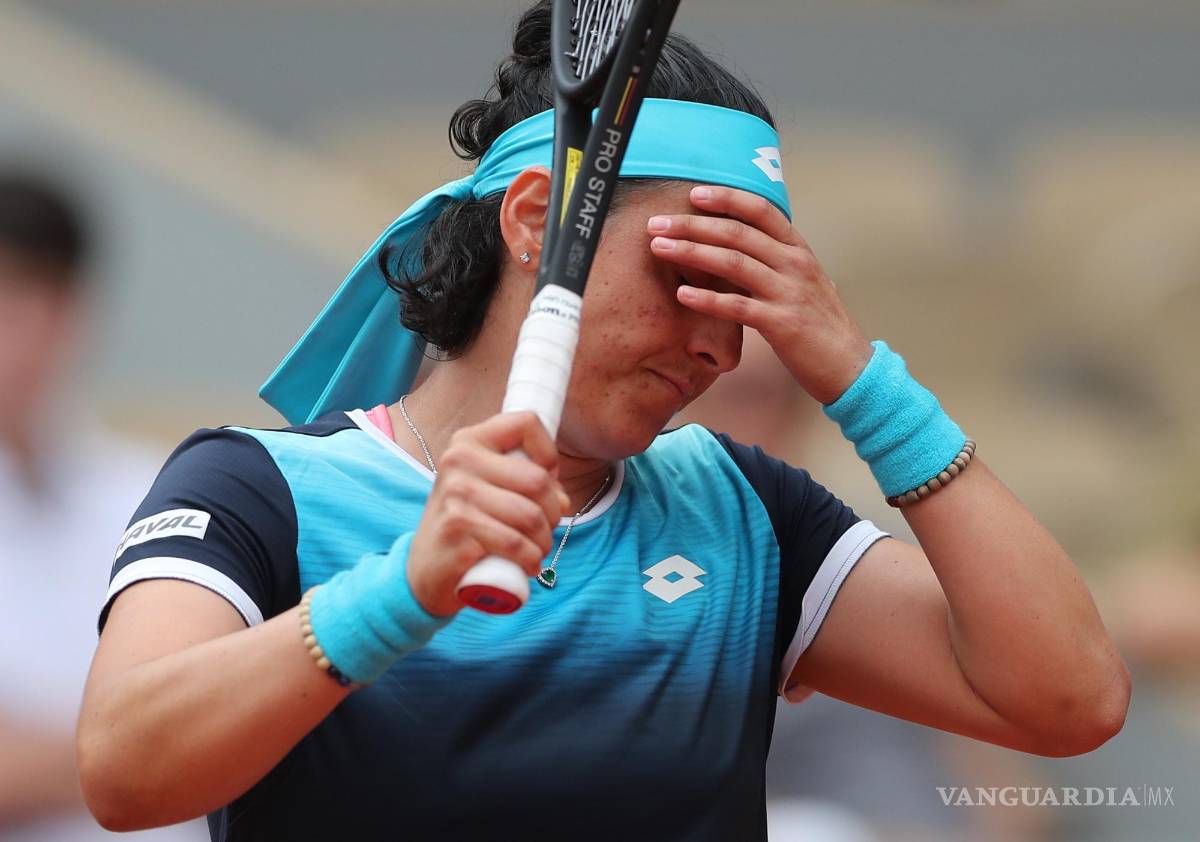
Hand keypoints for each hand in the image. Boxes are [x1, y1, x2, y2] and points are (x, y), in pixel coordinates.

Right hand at [406, 411, 570, 616]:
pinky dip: (531, 560)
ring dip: (544, 541)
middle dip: (554, 512)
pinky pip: (516, 543)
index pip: (526, 422)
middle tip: (544, 530)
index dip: (549, 454)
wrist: (425, 569)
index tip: (545, 481)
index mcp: (469, 441)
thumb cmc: (466, 525)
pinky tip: (528, 565)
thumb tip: (562, 499)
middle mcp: (459, 460)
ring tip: (536, 551)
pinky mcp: (458, 527)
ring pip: (531, 516)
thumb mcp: (488, 490)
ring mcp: (456, 493)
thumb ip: (523, 480)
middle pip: (537, 479)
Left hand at [647, 185, 873, 404]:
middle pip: (738, 233)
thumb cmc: (820, 325)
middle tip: (657, 222)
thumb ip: (775, 262)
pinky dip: (707, 299)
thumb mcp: (803, 283)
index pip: (761, 211)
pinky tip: (682, 294)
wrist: (850, 365)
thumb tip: (739, 247)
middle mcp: (795, 264)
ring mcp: (789, 293)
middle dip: (693, 224)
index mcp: (798, 250)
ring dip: (691, 252)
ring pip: (734, 263)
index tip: (695, 194)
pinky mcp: (782, 324)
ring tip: (659, 247)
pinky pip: (737, 307)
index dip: (727, 198)